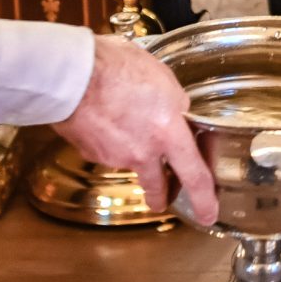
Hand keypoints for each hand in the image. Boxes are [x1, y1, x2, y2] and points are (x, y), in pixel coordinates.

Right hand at [52, 35, 217, 224]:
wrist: (71, 74)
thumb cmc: (117, 67)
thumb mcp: (162, 78)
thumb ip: (175, 102)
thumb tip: (178, 112)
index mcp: (168, 132)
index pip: (194, 175)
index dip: (204, 199)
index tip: (209, 214)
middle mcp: (143, 151)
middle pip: (159, 186)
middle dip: (164, 196)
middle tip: (165, 200)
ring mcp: (116, 156)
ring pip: (133, 165)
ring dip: (136, 160)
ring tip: (132, 140)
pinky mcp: (93, 154)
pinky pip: (109, 153)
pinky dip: (112, 143)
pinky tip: (108, 123)